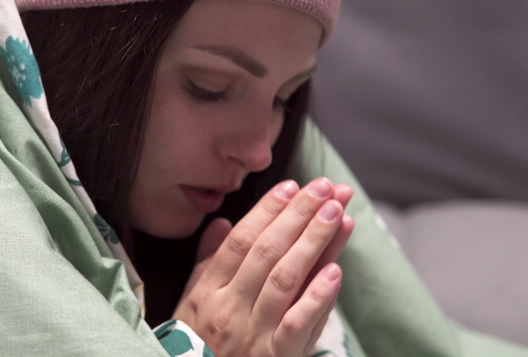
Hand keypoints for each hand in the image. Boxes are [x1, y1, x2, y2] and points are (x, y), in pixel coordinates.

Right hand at [173, 178, 354, 356]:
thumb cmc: (201, 345)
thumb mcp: (191, 301)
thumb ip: (208, 260)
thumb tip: (222, 222)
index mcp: (208, 291)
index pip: (240, 241)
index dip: (267, 211)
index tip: (291, 186)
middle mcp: (229, 308)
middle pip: (267, 252)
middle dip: (298, 215)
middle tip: (324, 188)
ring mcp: (253, 333)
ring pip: (285, 279)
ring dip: (314, 242)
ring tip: (336, 213)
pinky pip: (298, 324)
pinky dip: (317, 297)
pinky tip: (336, 271)